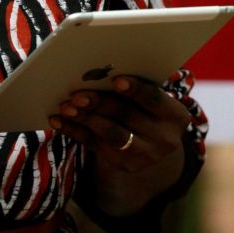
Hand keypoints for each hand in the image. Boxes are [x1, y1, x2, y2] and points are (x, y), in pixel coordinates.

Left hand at [49, 76, 191, 214]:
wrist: (152, 141)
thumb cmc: (146, 105)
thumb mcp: (151, 96)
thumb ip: (135, 84)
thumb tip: (98, 68)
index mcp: (175, 115)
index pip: (154, 99)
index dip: (135, 89)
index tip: (116, 80)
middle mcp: (164, 139)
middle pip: (126, 116)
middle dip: (99, 103)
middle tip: (77, 94)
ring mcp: (144, 156)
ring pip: (109, 134)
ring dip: (85, 118)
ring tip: (65, 106)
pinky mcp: (124, 164)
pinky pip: (95, 145)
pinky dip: (74, 131)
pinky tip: (58, 121)